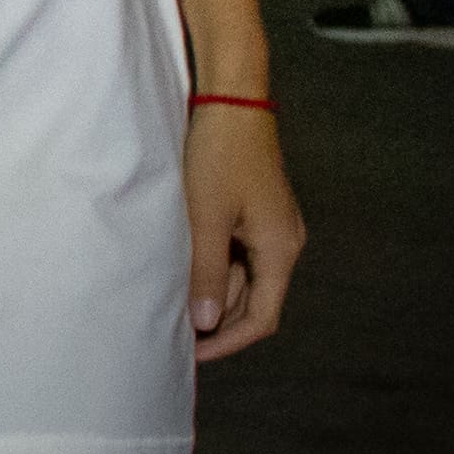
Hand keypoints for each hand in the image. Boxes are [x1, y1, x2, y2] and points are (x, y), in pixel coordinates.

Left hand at [184, 103, 302, 359]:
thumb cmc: (218, 153)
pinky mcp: (253, 209)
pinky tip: (180, 273)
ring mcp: (268, 225)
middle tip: (174, 338)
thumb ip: (206, 272)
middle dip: (218, 323)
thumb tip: (207, 323)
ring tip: (170, 309)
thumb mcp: (205, 217)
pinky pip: (235, 253)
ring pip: (242, 277)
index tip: (190, 355)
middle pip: (254, 301)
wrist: (230, 98)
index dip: (227, 342)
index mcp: (279, 248)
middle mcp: (282, 241)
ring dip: (212, 295)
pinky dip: (212, 268)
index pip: (261, 317)